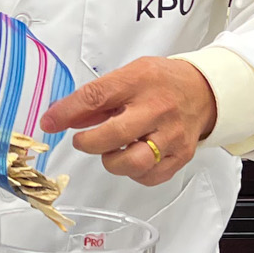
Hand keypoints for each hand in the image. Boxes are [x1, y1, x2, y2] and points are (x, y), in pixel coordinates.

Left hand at [40, 58, 216, 187]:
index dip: (67, 112)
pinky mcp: (180, 156)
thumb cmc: (161, 82)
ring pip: (133, 162)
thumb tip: (59, 116)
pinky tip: (131, 157)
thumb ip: (95, 98)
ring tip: (110, 150)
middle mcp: (157, 109)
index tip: (49, 122)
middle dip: (88, 143)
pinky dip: (133, 172)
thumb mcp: (127, 76)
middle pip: (114, 135)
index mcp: (139, 82)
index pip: (96, 96)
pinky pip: (148, 176)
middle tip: (81, 141)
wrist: (203, 91)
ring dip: (111, 161)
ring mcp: (171, 135)